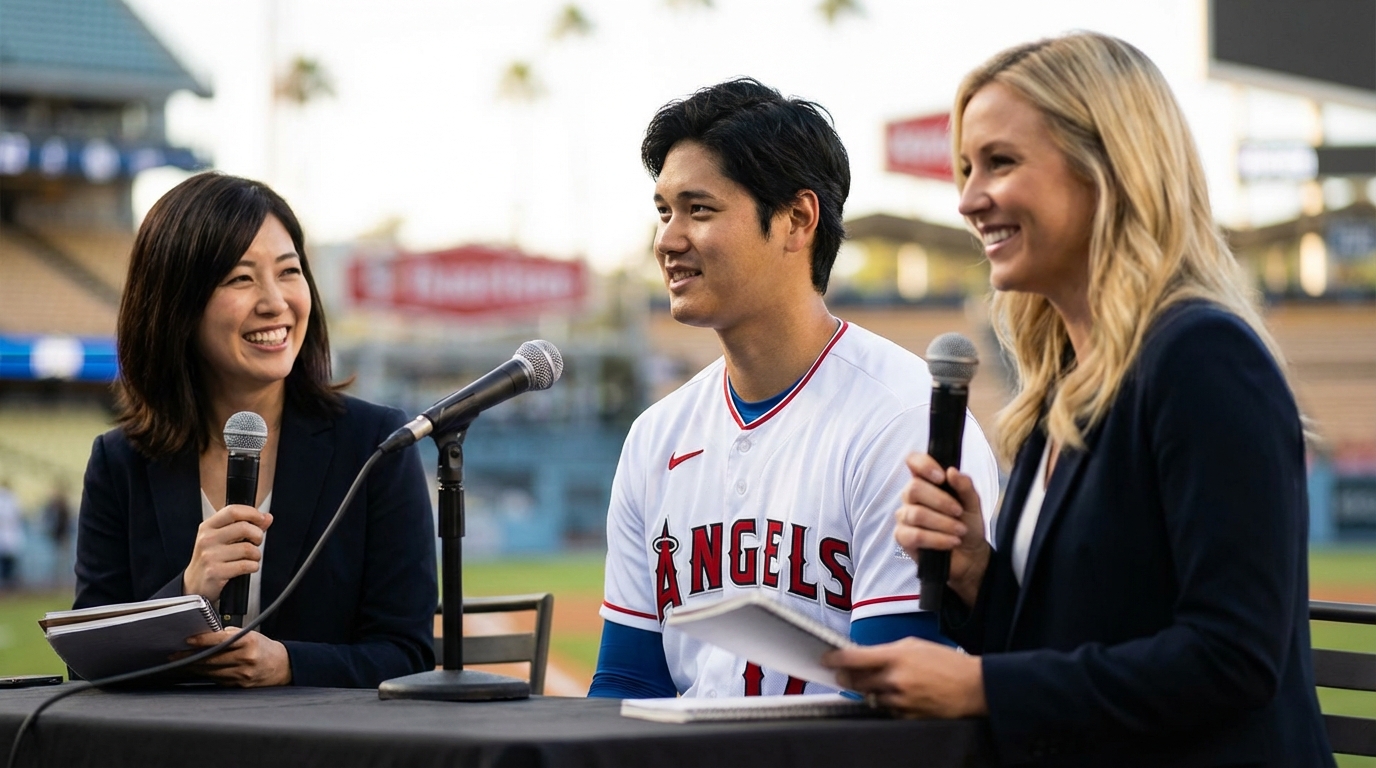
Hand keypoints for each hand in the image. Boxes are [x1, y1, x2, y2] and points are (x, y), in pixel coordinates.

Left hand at [178, 628, 291, 686]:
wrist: (282, 666)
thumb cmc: (264, 648)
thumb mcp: (250, 634)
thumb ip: (229, 635)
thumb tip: (205, 636)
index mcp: (248, 641)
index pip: (220, 640)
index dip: (202, 640)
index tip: (187, 640)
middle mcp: (246, 657)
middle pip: (211, 658)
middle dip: (190, 657)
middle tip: (175, 655)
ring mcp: (243, 673)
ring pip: (211, 671)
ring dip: (194, 667)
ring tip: (181, 663)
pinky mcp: (240, 685)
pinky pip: (217, 679)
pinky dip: (205, 674)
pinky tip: (197, 671)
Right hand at [182, 505, 272, 600]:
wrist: (195, 585)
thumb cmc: (212, 559)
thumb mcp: (222, 539)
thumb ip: (246, 526)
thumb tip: (267, 517)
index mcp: (208, 526)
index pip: (233, 511)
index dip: (252, 513)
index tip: (262, 519)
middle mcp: (207, 539)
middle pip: (244, 528)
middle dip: (258, 536)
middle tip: (256, 543)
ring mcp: (210, 555)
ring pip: (248, 548)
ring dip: (256, 555)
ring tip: (251, 558)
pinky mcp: (215, 572)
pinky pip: (246, 565)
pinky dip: (253, 567)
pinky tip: (248, 567)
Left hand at [822, 638, 985, 717]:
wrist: (972, 687)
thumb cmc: (946, 662)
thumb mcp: (915, 645)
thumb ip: (888, 651)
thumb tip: (866, 656)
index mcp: (895, 656)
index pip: (854, 658)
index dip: (835, 659)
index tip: (826, 659)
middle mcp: (894, 679)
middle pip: (856, 681)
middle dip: (847, 677)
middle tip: (844, 673)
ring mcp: (900, 700)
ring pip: (869, 697)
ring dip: (868, 690)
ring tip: (881, 683)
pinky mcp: (907, 715)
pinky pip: (886, 710)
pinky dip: (886, 703)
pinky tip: (898, 695)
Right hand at [896, 453, 989, 607]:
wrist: (970, 554)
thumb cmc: (968, 524)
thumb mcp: (973, 503)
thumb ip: (964, 486)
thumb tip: (951, 471)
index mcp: (926, 481)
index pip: (913, 461)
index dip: (923, 464)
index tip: (941, 477)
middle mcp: (911, 496)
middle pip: (913, 488)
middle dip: (941, 501)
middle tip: (959, 512)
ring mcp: (904, 517)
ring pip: (916, 514)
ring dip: (943, 523)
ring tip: (960, 531)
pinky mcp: (902, 537)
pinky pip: (915, 535)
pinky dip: (937, 539)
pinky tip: (951, 542)